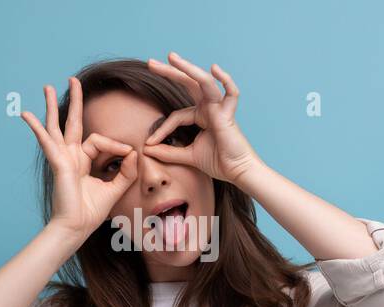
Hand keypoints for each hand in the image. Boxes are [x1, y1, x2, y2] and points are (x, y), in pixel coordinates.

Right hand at [21, 77, 139, 238]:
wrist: (76, 228)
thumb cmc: (91, 212)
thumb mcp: (116, 188)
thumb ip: (126, 170)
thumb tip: (134, 151)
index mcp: (82, 161)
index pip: (100, 140)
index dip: (117, 145)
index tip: (130, 154)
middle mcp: (70, 156)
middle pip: (71, 122)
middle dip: (74, 101)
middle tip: (73, 80)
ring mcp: (61, 158)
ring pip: (56, 126)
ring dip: (51, 105)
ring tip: (47, 87)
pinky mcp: (57, 163)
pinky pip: (47, 141)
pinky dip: (36, 127)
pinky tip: (26, 115)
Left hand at [141, 52, 264, 185]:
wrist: (237, 172)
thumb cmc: (218, 162)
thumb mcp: (187, 156)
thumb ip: (168, 152)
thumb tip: (145, 149)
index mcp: (200, 115)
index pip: (176, 116)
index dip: (162, 129)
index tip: (149, 143)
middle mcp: (209, 107)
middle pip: (187, 84)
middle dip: (169, 72)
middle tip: (150, 63)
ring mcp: (219, 108)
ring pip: (203, 82)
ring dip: (187, 68)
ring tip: (170, 58)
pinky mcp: (228, 114)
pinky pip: (231, 94)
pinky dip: (225, 80)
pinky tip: (214, 68)